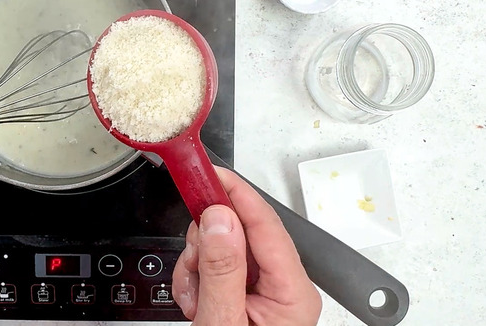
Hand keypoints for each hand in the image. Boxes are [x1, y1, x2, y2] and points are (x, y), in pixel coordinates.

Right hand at [172, 166, 321, 324]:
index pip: (266, 224)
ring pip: (222, 247)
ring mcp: (262, 291)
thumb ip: (221, 271)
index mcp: (292, 293)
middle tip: (193, 262)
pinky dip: (196, 278)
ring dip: (197, 266)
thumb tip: (219, 220)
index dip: (236, 193)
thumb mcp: (222, 321)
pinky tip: (197, 302)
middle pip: (240, 232)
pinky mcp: (243, 294)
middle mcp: (283, 288)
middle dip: (207, 243)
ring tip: (196, 298)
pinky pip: (214, 265)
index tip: (208, 174)